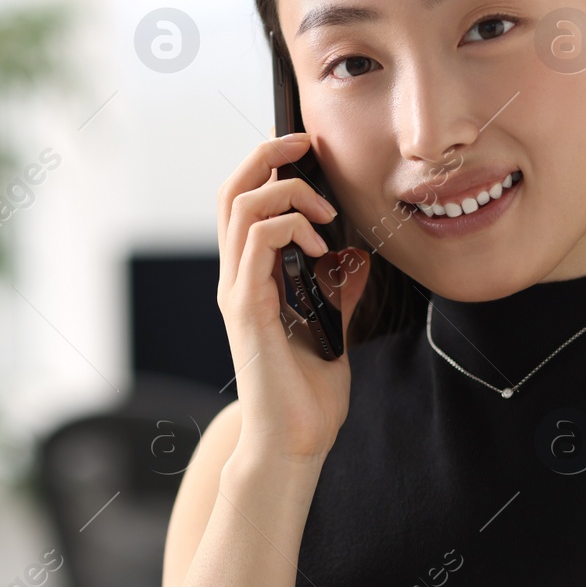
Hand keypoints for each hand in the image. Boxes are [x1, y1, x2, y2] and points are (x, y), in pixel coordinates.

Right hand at [216, 131, 370, 463]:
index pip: (245, 202)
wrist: (294, 443)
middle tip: (305, 144)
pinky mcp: (248, 309)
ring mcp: (238, 291)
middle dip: (265, 154)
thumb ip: (334, 289)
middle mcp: (237, 278)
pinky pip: (256, 244)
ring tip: (324, 212)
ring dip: (285, 191)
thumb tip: (354, 258)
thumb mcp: (331, 326)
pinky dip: (288, 226)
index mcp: (253, 278)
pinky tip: (318, 243)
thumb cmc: (309, 393)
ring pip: (240, 207)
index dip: (268, 166)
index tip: (307, 151)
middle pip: (231, 191)